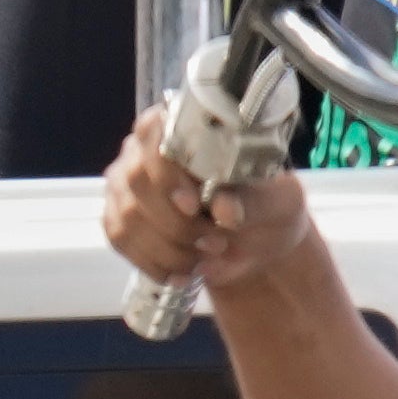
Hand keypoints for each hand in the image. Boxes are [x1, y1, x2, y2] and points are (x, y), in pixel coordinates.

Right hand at [100, 121, 315, 300]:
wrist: (258, 239)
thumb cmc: (266, 204)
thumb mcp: (277, 200)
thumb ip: (253, 201)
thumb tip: (225, 209)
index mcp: (185, 126)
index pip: (155, 132)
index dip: (168, 170)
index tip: (194, 204)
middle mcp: (146, 149)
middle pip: (137, 180)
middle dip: (177, 222)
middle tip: (216, 242)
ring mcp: (126, 184)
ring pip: (128, 217)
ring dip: (169, 248)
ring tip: (205, 257)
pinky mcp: (119, 218)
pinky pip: (121, 241)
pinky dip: (153, 263)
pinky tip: (182, 272)